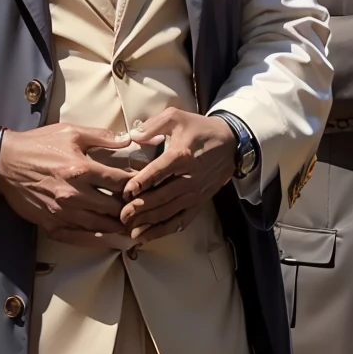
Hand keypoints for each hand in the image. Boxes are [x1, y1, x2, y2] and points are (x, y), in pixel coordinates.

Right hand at [0, 123, 132, 245]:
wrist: (4, 163)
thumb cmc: (38, 145)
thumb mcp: (70, 132)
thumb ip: (101, 136)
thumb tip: (128, 139)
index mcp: (81, 169)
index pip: (120, 182)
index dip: (137, 185)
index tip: (145, 185)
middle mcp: (74, 194)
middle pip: (115, 208)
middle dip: (130, 208)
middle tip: (141, 207)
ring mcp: (62, 213)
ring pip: (100, 226)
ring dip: (118, 226)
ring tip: (130, 224)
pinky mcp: (51, 225)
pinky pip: (79, 238)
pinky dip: (96, 239)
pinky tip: (106, 237)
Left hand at [118, 106, 237, 245]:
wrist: (231, 142)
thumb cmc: (200, 129)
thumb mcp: (176, 117)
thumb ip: (152, 126)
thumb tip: (132, 136)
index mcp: (182, 155)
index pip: (158, 172)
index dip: (141, 183)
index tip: (126, 192)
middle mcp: (189, 178)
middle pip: (161, 197)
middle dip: (140, 209)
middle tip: (121, 216)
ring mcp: (195, 193)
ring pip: (169, 212)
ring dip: (149, 223)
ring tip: (129, 230)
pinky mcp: (199, 202)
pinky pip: (181, 221)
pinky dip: (163, 230)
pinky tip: (147, 237)